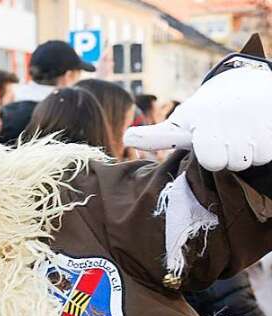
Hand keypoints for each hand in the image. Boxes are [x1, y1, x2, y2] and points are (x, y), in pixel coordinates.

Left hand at [124, 64, 271, 170]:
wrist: (247, 83)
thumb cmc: (208, 111)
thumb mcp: (183, 120)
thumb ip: (158, 136)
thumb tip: (126, 139)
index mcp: (207, 120)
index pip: (213, 161)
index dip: (213, 157)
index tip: (211, 143)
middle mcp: (234, 116)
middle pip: (235, 163)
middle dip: (231, 156)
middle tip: (228, 139)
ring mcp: (259, 116)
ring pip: (256, 157)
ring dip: (252, 150)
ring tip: (244, 133)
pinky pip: (271, 150)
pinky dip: (268, 144)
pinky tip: (260, 130)